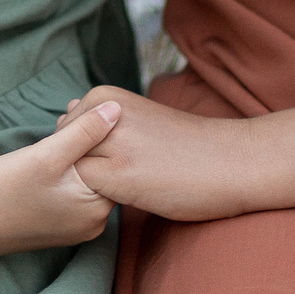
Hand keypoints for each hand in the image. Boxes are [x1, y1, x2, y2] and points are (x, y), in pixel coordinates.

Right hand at [0, 101, 123, 264]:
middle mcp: (94, 225)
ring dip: (74, 157)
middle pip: (101, 172)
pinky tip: (46, 161)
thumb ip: (84, 131)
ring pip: (86, 181)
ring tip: (54, 137)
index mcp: (97, 210)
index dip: (95, 132)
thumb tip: (116, 109)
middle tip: (61, 121)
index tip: (73, 115)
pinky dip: (65, 174)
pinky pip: (74, 194)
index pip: (113, 162)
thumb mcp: (47, 154)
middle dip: (86, 143)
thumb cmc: (3, 189)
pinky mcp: (61, 228)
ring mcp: (77, 229)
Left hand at [56, 85, 261, 222]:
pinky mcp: (117, 175)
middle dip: (81, 166)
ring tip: (129, 183)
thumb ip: (101, 119)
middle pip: (64, 150)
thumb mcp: (137, 117)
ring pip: (73, 169)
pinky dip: (101, 197)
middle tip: (124, 176)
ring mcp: (108, 143)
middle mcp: (101, 114)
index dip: (85, 153)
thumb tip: (65, 116)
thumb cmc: (184, 145)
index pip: (65, 131)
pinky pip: (87, 190)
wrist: (231, 161)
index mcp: (105, 96)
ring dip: (90, 181)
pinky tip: (132, 195)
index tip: (120, 159)